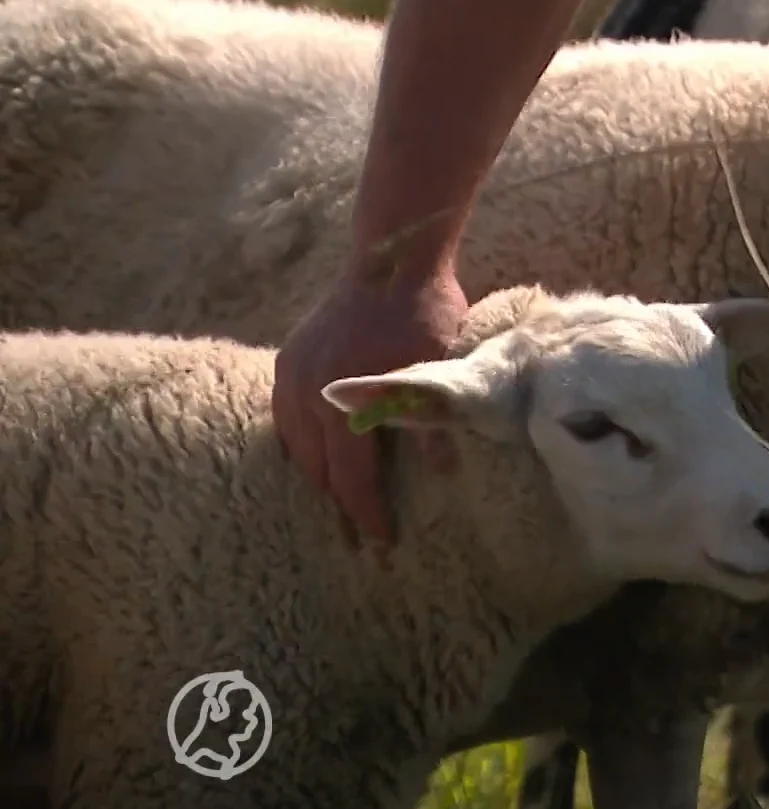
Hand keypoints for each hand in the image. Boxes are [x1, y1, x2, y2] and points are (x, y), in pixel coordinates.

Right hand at [271, 264, 469, 545]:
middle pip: (319, 470)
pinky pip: (284, 416)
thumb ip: (432, 417)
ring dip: (316, 476)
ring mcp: (292, 376)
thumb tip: (444, 471)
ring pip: (295, 447)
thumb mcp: (440, 367)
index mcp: (346, 406)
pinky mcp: (288, 360)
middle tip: (357, 535)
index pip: (353, 479)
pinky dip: (300, 442)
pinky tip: (314, 453)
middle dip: (340, 504)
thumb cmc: (424, 315)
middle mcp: (309, 396)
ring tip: (336, 501)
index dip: (366, 514)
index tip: (379, 545)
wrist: (391, 262)